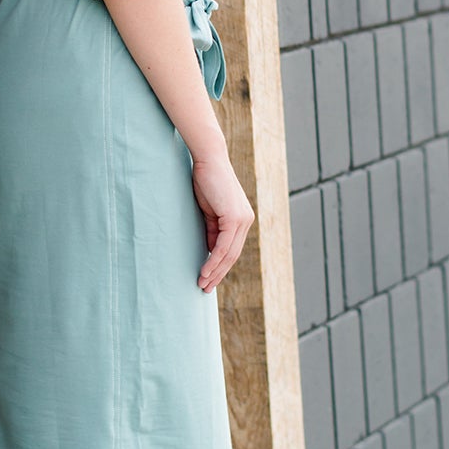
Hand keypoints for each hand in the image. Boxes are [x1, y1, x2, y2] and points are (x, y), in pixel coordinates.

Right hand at [189, 150, 254, 291]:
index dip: (220, 266)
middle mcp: (246, 221)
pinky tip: (205, 270)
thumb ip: (212, 229)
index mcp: (242, 219)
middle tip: (205, 288)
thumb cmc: (206, 181)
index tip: (208, 278)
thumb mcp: (209, 211)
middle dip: (218, 274)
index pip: (232, 249)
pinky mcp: (234, 218)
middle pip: (232, 255)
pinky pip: (223, 246)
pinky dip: (213, 260)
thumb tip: (210, 250)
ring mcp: (242, 219)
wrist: (208, 160)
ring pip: (229, 254)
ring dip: (214, 271)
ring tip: (202, 284)